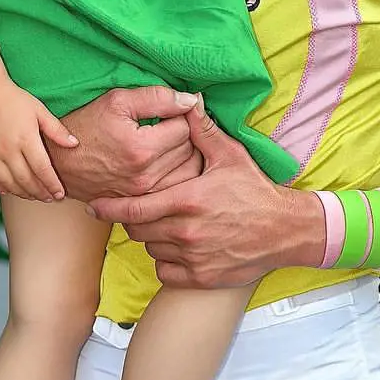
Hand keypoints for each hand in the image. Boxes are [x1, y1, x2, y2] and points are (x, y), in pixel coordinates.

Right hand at [0, 80, 78, 201]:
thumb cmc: (15, 100)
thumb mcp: (40, 110)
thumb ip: (56, 130)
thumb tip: (75, 144)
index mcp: (26, 138)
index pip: (42, 169)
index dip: (52, 184)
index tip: (60, 194)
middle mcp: (8, 149)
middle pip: (26, 180)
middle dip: (40, 193)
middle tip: (50, 198)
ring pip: (8, 183)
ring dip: (22, 194)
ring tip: (34, 196)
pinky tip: (9, 190)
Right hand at [45, 86, 201, 203]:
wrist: (59, 162)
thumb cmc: (86, 127)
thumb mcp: (117, 101)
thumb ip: (157, 97)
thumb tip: (191, 100)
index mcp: (142, 148)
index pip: (186, 128)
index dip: (179, 115)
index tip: (167, 113)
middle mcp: (146, 175)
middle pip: (190, 151)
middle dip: (184, 135)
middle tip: (168, 126)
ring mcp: (144, 193)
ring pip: (188, 172)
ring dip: (184, 156)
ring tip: (168, 143)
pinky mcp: (141, 203)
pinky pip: (176, 189)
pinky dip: (177, 174)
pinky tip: (165, 162)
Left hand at [88, 105, 324, 288]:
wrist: (285, 230)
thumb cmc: (256, 191)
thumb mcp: (230, 156)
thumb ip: (202, 131)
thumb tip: (187, 102)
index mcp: (186, 200)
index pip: (132, 208)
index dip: (108, 208)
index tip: (94, 206)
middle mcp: (186, 232)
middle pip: (136, 230)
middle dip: (132, 220)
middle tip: (140, 210)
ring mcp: (193, 257)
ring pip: (150, 249)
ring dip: (151, 238)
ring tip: (166, 225)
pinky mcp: (201, 277)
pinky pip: (165, 271)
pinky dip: (165, 261)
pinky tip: (177, 248)